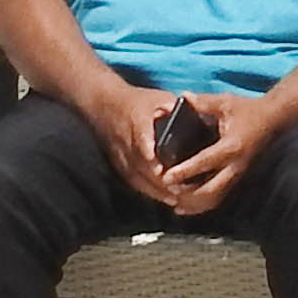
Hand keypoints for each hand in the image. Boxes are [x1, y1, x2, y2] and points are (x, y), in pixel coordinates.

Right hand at [85, 85, 181, 206]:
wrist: (105, 105)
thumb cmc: (137, 102)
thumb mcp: (157, 98)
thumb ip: (173, 106)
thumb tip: (193, 109)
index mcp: (136, 121)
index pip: (141, 135)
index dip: (148, 148)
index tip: (157, 163)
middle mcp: (126, 141)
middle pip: (141, 163)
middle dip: (160, 178)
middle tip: (182, 190)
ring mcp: (121, 155)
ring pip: (138, 176)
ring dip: (156, 189)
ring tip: (178, 198)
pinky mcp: (119, 165)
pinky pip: (134, 181)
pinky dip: (150, 191)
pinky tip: (166, 198)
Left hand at [162, 91, 290, 215]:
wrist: (274, 119)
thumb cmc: (248, 110)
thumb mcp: (225, 103)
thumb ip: (203, 102)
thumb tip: (183, 97)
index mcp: (231, 146)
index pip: (205, 162)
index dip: (185, 171)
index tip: (166, 177)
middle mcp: (236, 164)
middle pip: (211, 190)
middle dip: (188, 195)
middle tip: (167, 192)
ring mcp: (238, 173)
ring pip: (216, 198)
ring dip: (195, 204)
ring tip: (174, 204)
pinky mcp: (238, 177)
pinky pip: (220, 197)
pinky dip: (203, 205)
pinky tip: (186, 207)